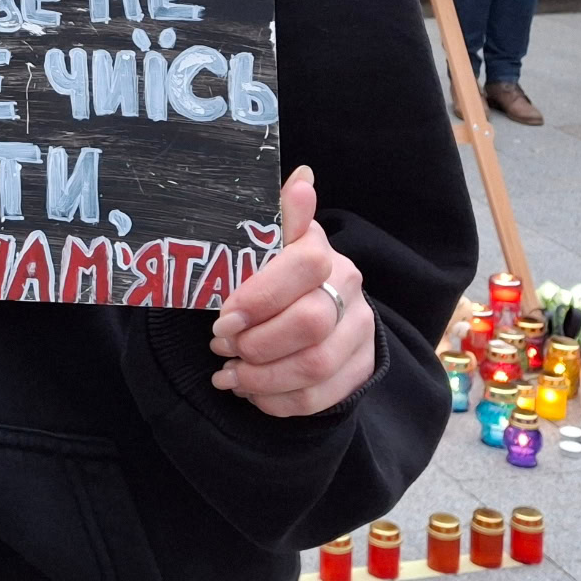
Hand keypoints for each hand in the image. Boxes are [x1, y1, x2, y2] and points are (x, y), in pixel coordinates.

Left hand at [207, 167, 375, 416]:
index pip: (304, 266)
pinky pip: (320, 397)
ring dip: (261, 377)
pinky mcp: (360, 369)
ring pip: (314, 366)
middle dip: (256, 342)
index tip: (223, 316)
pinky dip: (277, 401)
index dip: (259, 297)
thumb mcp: (269, 243)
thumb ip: (280, 217)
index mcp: (322, 252)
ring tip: (229, 375)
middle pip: (309, 323)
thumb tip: (302, 179)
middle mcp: (349, 289)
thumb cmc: (275, 275)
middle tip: (221, 345)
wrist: (317, 312)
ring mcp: (359, 332)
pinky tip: (251, 391)